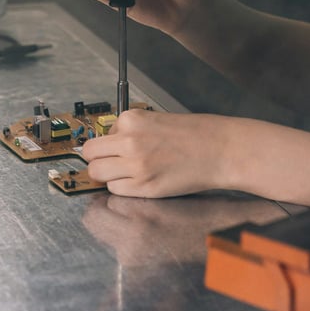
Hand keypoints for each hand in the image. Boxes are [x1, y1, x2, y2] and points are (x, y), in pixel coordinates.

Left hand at [81, 109, 233, 197]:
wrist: (219, 150)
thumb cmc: (194, 135)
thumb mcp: (156, 120)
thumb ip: (130, 131)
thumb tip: (108, 145)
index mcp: (132, 120)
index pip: (98, 135)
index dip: (106, 145)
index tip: (114, 150)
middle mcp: (130, 141)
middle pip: (90, 155)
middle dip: (98, 160)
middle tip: (112, 163)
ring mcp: (136, 166)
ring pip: (98, 174)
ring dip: (108, 175)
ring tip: (127, 173)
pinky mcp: (145, 187)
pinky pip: (116, 190)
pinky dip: (123, 188)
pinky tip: (140, 181)